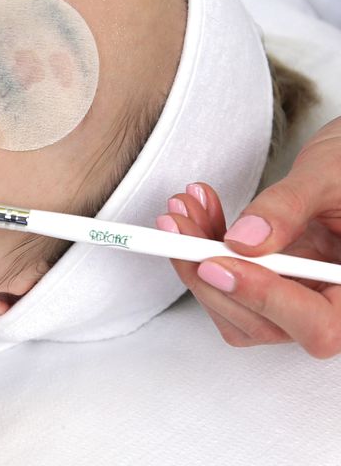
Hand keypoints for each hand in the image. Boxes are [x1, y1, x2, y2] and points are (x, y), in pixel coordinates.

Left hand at [157, 117, 340, 357]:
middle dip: (209, 274)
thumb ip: (288, 208)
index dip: (263, 300)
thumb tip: (243, 240)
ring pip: (236, 308)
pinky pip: (230, 281)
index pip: (319, 326)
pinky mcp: (272, 282)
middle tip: (178, 229)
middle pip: (264, 324)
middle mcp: (332, 305)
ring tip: (183, 210)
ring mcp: (299, 298)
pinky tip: (199, 211)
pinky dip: (205, 247)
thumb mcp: (327, 178)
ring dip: (197, 259)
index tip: (215, 263)